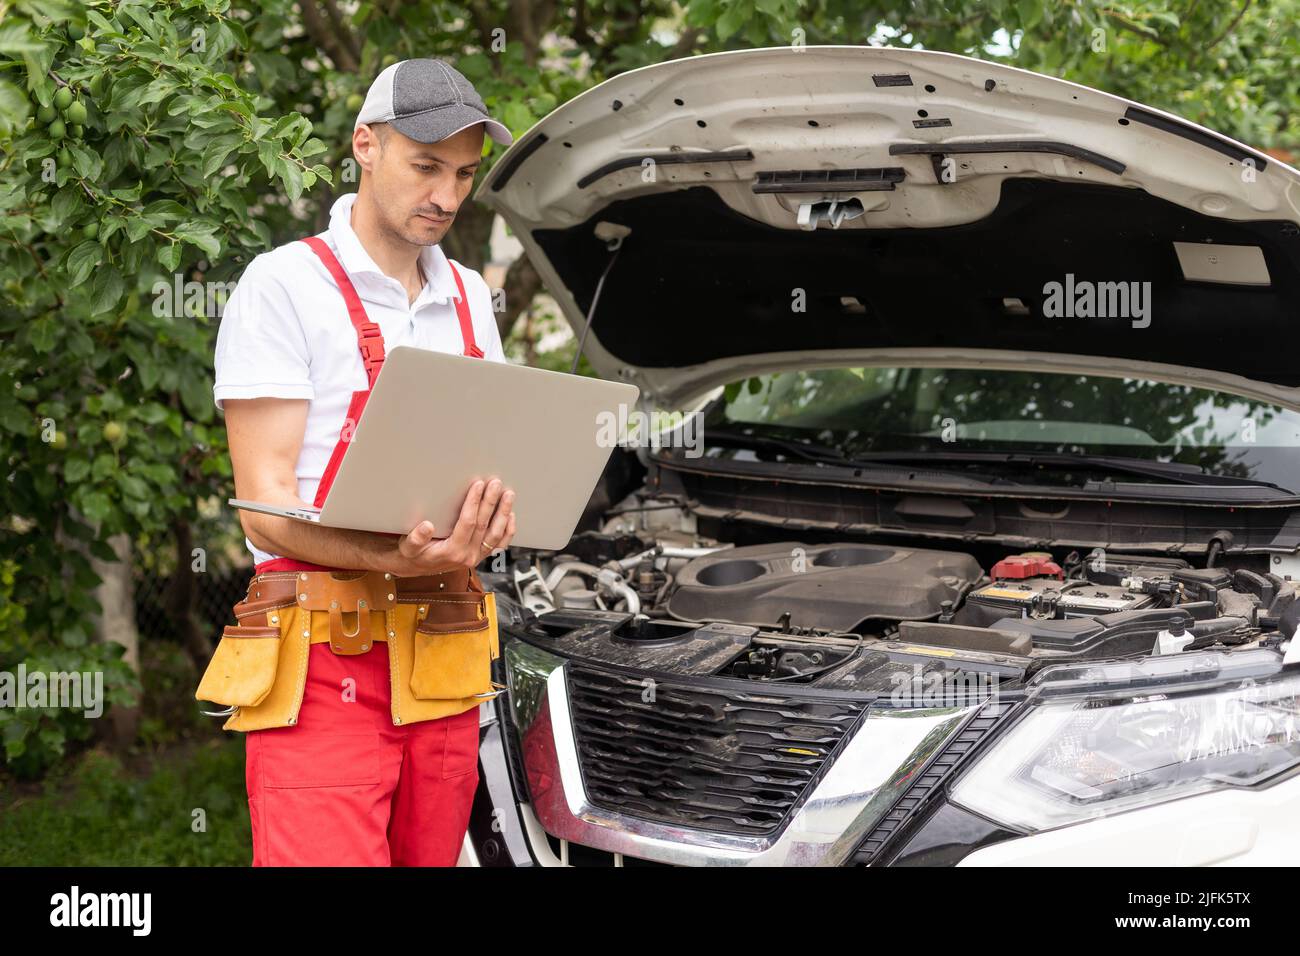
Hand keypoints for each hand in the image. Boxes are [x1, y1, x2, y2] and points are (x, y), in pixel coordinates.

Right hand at [387, 477, 515, 575]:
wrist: (417, 567)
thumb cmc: (413, 553)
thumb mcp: (408, 546)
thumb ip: (416, 538)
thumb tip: (426, 527)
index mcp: (452, 552)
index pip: (468, 523)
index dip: (474, 503)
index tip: (478, 485)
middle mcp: (468, 556)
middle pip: (484, 525)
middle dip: (491, 502)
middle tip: (495, 483)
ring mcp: (476, 556)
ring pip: (496, 534)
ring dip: (503, 513)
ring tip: (508, 495)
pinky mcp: (480, 555)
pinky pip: (499, 544)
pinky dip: (507, 530)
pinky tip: (511, 515)